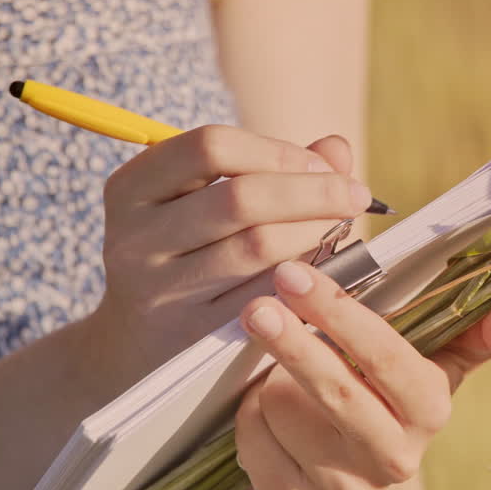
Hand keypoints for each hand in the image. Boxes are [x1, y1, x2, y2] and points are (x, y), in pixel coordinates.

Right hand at [86, 125, 369, 383]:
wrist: (137, 344)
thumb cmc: (191, 255)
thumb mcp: (210, 203)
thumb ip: (273, 169)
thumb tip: (337, 147)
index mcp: (134, 187)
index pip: (212, 146)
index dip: (278, 151)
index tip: (324, 165)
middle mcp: (136, 236)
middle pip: (240, 198)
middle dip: (313, 192)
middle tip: (356, 195)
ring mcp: (158, 288)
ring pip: (258, 246)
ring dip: (315, 232)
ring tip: (342, 227)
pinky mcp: (189, 332)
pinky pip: (265, 293)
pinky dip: (303, 274)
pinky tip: (323, 266)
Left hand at [234, 260, 490, 489]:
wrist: (360, 465)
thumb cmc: (396, 387)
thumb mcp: (440, 357)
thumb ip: (479, 330)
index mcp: (430, 411)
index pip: (386, 360)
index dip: (340, 317)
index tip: (297, 278)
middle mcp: (394, 458)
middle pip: (337, 394)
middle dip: (293, 344)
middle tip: (258, 305)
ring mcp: (346, 489)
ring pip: (283, 413)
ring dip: (271, 379)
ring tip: (283, 367)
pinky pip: (254, 443)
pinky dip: (253, 412)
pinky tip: (270, 404)